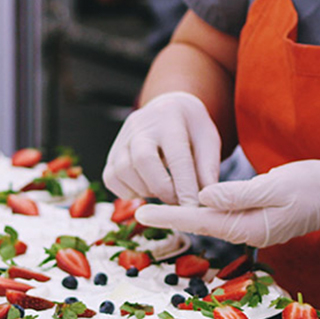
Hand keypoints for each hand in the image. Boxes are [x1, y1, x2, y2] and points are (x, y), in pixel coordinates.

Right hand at [102, 91, 220, 205]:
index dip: (184, 185)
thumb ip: (208, 167)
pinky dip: (128, 192)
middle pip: (143, 160)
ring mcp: (122, 139)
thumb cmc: (190, 129)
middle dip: (161, 188)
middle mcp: (141, 125)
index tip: (192, 207)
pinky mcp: (111, 154)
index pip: (176, 156)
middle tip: (177, 201)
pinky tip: (146, 189)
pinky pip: (111, 179)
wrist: (167, 111)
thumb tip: (205, 197)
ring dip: (145, 190)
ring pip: (123, 171)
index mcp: (170, 118)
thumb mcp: (208, 140)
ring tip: (163, 191)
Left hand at [133, 159, 319, 246]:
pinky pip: (225, 217)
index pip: (200, 221)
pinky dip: (205, 211)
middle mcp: (248, 233)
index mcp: (250, 226)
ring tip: (155, 207)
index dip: (169, 215)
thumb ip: (238, 194)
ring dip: (184, 216)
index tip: (141, 212)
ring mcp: (253, 229)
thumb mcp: (277, 185)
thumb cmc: (315, 185)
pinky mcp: (258, 221)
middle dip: (170, 218)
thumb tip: (204, 198)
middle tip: (136, 210)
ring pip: (212, 222)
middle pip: (201, 225)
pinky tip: (191, 204)